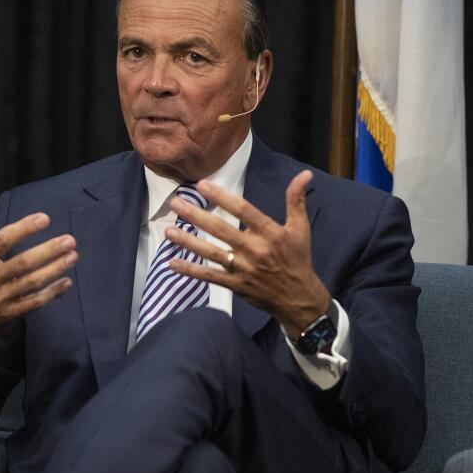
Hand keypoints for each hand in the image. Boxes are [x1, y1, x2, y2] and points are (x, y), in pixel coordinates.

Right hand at [0, 201, 77, 360]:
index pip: (1, 241)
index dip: (23, 229)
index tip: (44, 218)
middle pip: (22, 263)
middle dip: (48, 250)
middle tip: (69, 239)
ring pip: (31, 283)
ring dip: (55, 269)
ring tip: (73, 256)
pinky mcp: (9, 315)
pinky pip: (34, 303)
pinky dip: (52, 293)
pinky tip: (66, 282)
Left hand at [164, 170, 329, 336]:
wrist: (298, 298)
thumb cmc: (297, 259)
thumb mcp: (300, 228)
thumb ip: (296, 200)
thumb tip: (305, 174)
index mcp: (270, 233)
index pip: (243, 210)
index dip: (221, 197)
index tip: (202, 185)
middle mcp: (254, 250)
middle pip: (220, 229)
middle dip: (196, 215)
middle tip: (175, 203)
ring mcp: (242, 268)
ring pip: (211, 252)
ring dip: (188, 242)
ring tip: (167, 230)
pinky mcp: (234, 284)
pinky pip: (209, 276)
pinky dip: (190, 270)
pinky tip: (172, 263)